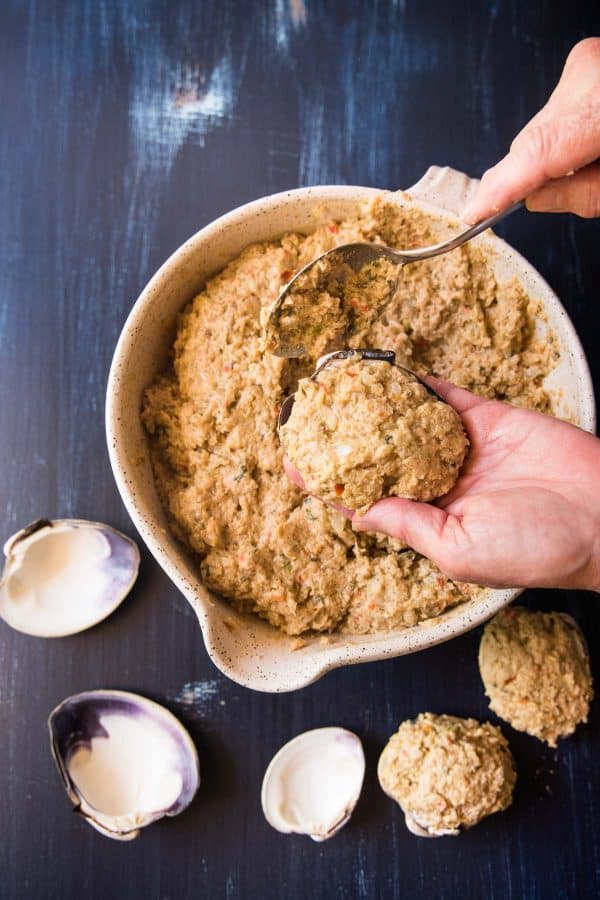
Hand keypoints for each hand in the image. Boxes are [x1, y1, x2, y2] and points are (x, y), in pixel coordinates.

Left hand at [285, 378, 599, 591]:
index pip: (369, 499)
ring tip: (334, 389)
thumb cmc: (536, 547)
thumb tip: (357, 511)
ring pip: (405, 422)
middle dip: (345, 440)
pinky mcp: (485, 418)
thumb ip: (406, 523)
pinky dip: (414, 384)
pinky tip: (383, 371)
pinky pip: (443, 396)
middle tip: (306, 419)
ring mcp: (462, 448)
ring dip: (373, 407)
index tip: (294, 465)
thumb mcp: (457, 549)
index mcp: (431, 521)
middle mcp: (441, 484)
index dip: (331, 482)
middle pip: (381, 455)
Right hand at [462, 38, 599, 222]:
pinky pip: (557, 113)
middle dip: (533, 178)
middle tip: (562, 197)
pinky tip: (590, 146)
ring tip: (595, 163)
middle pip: (534, 142)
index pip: (536, 152)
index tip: (473, 213)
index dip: (501, 188)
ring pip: (543, 129)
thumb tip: (536, 198)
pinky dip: (566, 139)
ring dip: (555, 159)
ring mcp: (587, 64)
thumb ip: (585, 195)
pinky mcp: (588, 64)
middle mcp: (589, 74)